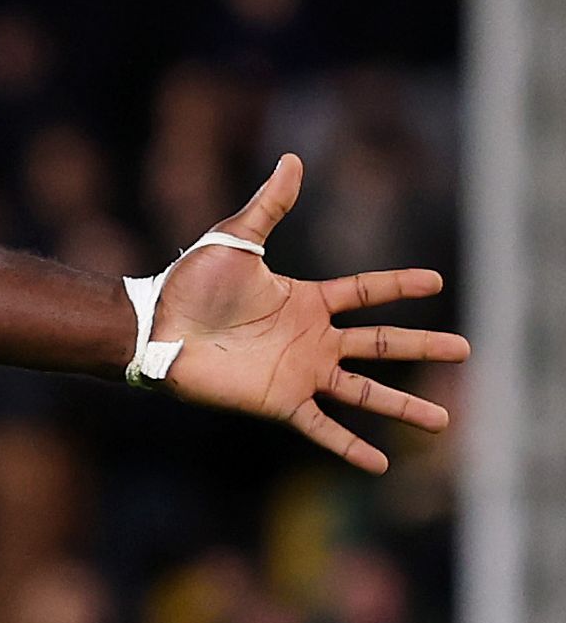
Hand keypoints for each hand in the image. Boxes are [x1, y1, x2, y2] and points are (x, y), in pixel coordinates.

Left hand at [153, 156, 466, 473]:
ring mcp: (300, 373)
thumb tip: (292, 159)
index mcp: (306, 300)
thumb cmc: (190, 284)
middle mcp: (311, 339)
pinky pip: (323, 428)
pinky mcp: (280, 401)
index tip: (436, 281)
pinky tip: (379, 463)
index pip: (366, 292)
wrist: (156, 328)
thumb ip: (270, 205)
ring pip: (365, 392)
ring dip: (403, 406)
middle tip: (466, 349)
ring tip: (442, 421)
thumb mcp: (236, 238)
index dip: (399, 286)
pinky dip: (350, 446)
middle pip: (381, 344)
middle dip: (423, 346)